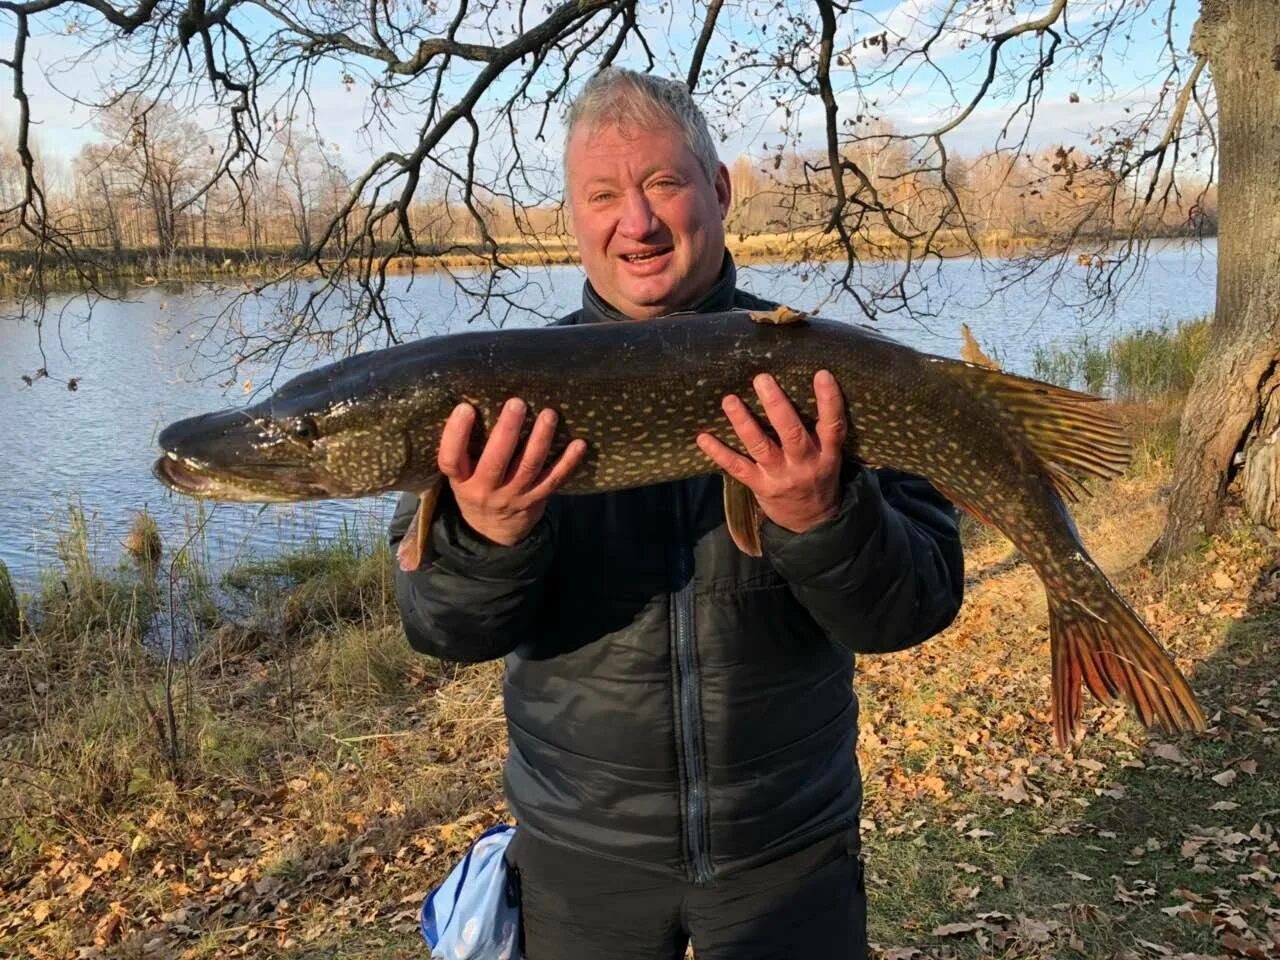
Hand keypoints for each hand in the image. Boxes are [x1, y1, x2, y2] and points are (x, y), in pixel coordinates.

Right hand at [438, 397, 586, 545]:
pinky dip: (568, 462)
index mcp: (461, 480)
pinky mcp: (536, 499)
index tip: (465, 408)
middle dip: (507, 430)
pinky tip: (579, 443)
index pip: (451, 459)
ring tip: (548, 414)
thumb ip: (465, 446)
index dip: (456, 434)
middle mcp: (485, 490)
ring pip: (528, 467)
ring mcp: (513, 496)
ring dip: (540, 439)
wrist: (492, 528)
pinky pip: (554, 479)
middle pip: (496, 461)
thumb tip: (476, 396)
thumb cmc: (475, 484)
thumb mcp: (461, 473)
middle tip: (517, 403)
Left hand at [696, 371, 845, 533]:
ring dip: (743, 422)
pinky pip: (737, 468)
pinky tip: (703, 437)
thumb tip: (799, 388)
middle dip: (776, 405)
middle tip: (761, 379)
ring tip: (729, 400)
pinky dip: (719, 452)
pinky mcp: (760, 487)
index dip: (829, 401)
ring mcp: (781, 477)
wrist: (812, 523)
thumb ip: (820, 432)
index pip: (832, 426)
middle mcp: (805, 465)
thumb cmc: (819, 478)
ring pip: (761, 447)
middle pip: (791, 433)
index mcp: (827, 455)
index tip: (821, 374)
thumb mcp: (829, 458)